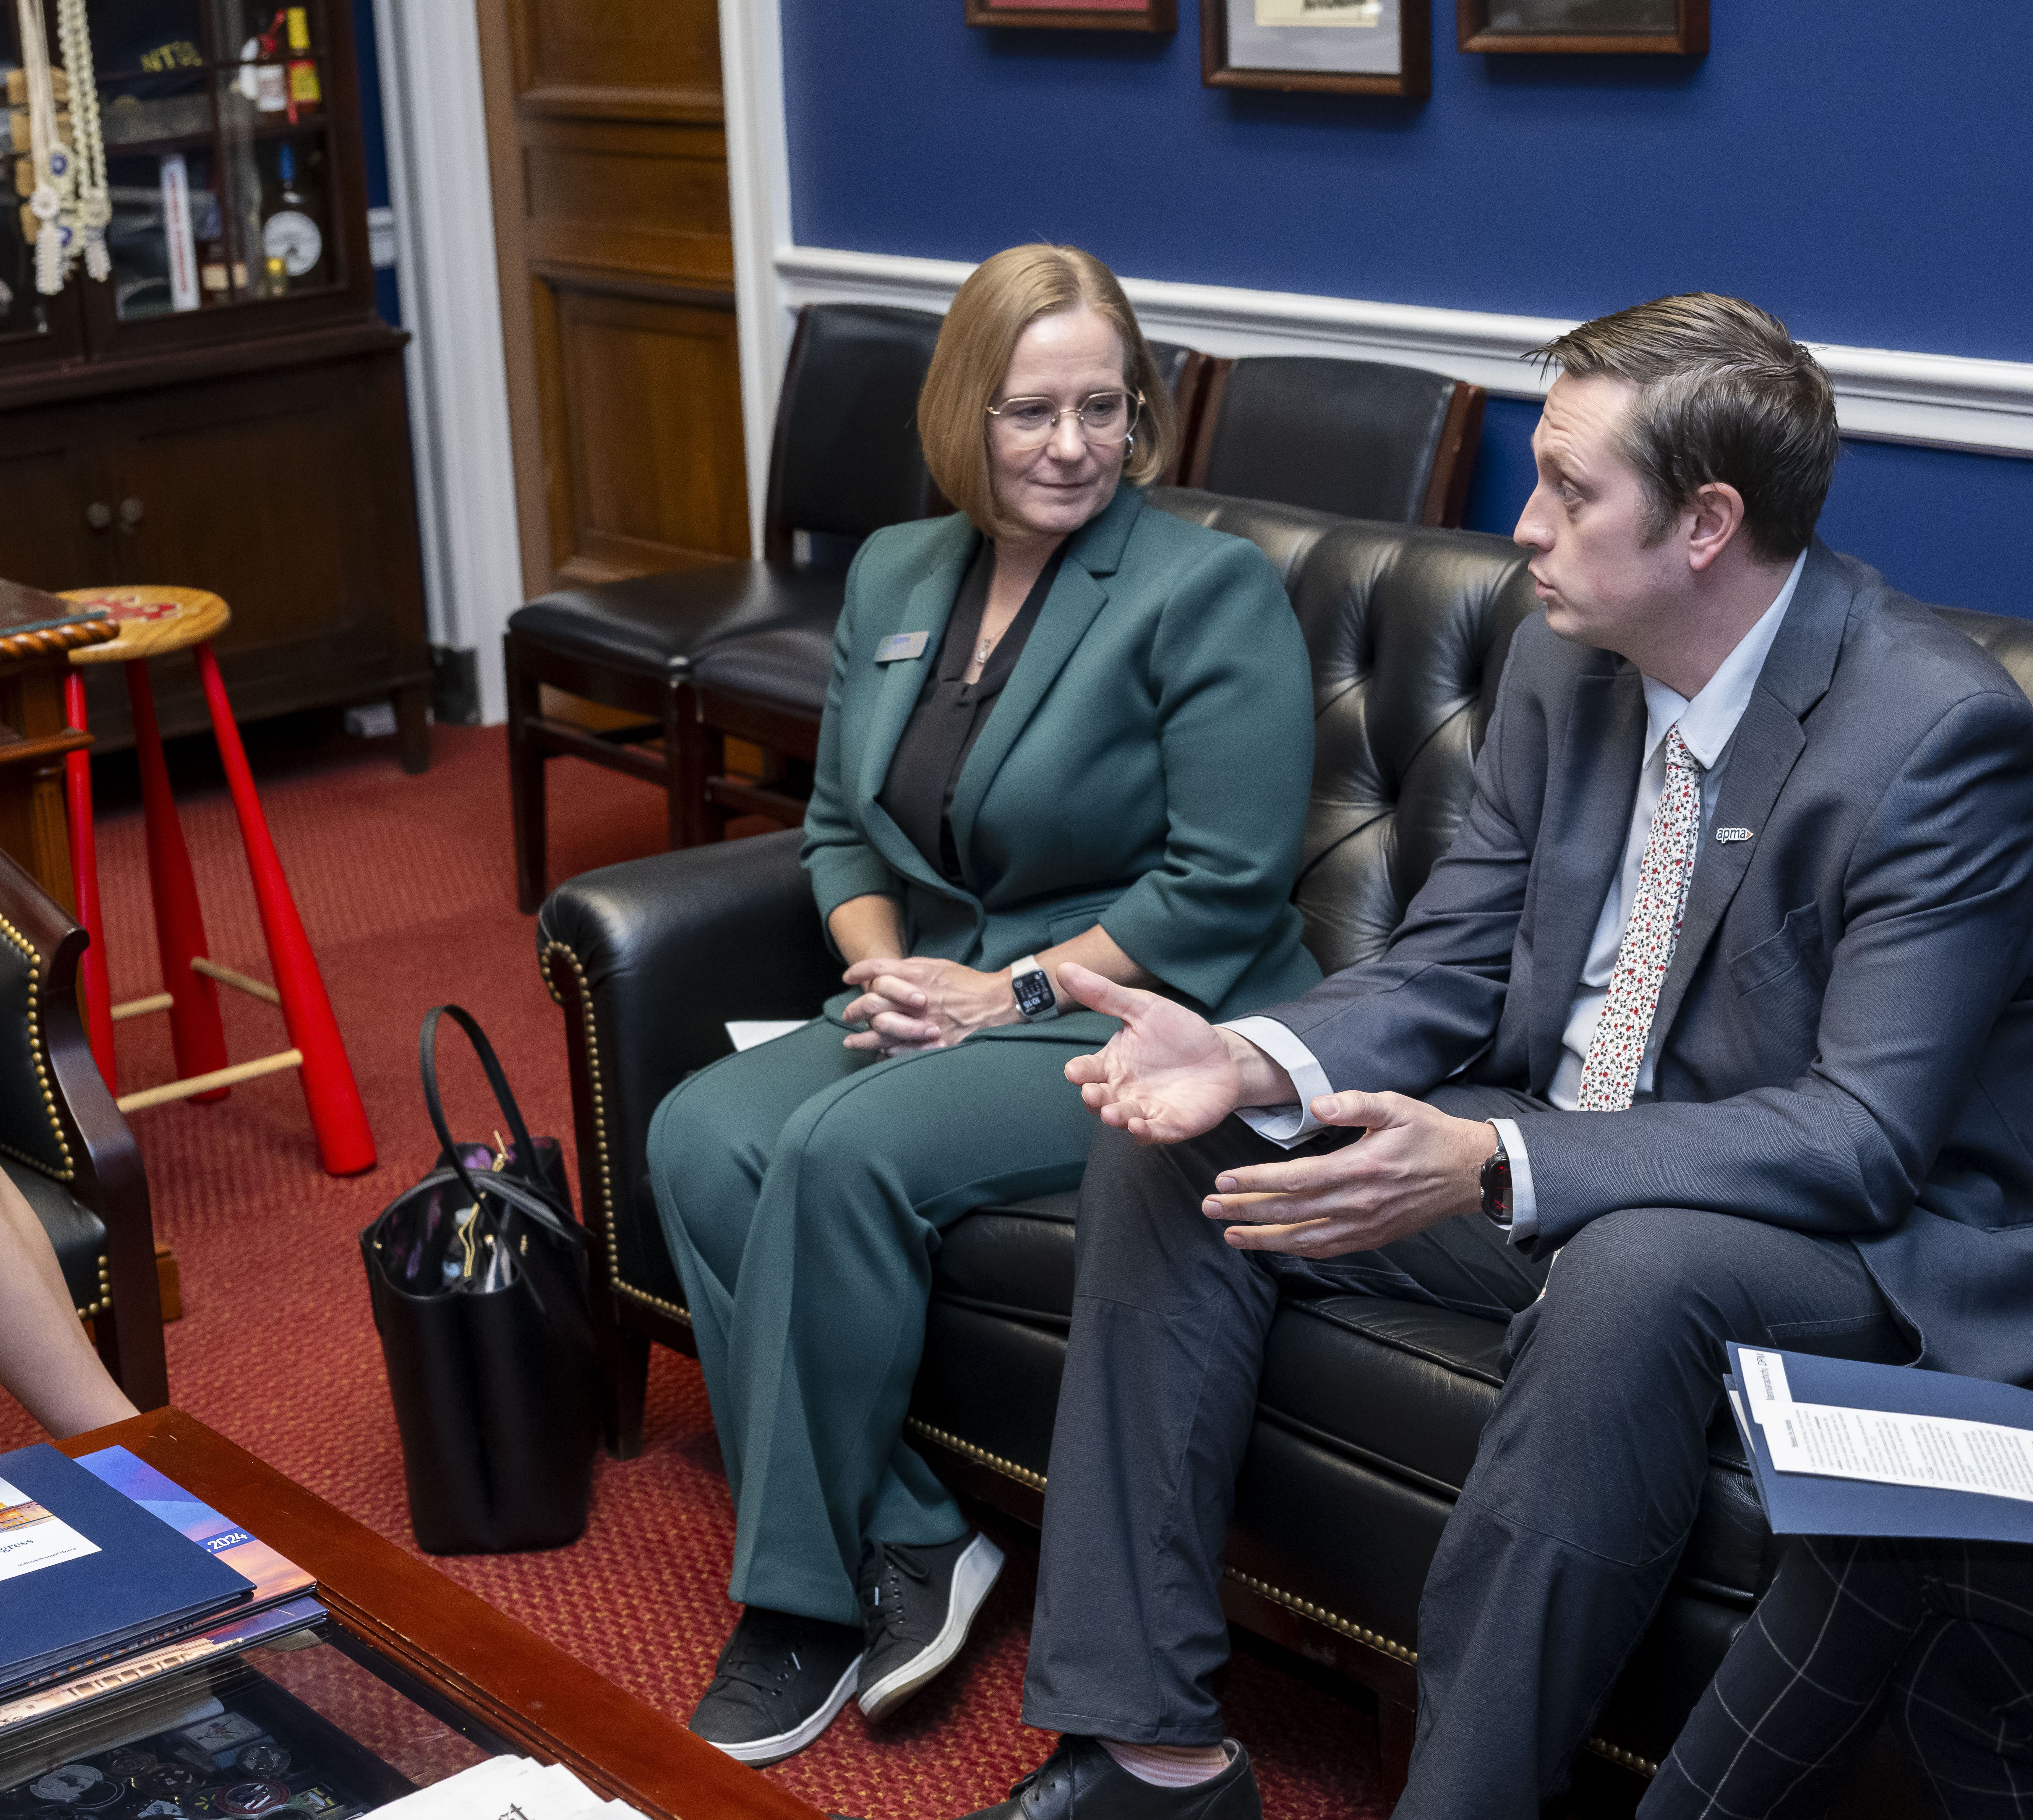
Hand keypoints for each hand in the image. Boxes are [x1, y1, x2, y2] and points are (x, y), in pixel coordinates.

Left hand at [841, 955, 1018, 1052]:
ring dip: (861, 1039)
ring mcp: (921, 1023)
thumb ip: (911, 968)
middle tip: (847, 1015)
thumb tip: (886, 972)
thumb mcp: (938, 966)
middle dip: (853, 1009)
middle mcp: (915, 999)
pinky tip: (879, 1054)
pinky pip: (900, 1052)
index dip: (858, 972)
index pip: (876, 970)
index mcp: (916, 976)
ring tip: (851, 1043)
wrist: (996, 1002)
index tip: (847, 977)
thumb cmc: (967, 983)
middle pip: (871, 1002)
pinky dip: (886, 1054)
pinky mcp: (931, 1043)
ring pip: (881, 1032)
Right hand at [1059, 962, 1262, 1143]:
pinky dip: (1145, 1132)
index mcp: (1112, 1063)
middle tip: (1092, 1093)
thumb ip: (1105, 995)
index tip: (1074, 1071)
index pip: (1087, 1070)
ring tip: (1112, 1114)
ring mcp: (1145, 1108)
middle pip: (1100, 1099)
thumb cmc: (1177, 1032)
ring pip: (1123, 1117)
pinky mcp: (1170, 1124)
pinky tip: (1139, 1127)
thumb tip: (1063, 968)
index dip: (1079, 1072)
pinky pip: (1154, 1131)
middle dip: (1094, 1098)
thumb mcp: (1143, 1008)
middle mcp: (1123, 1090)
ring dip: (1116, 1117)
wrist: (1220, 1057)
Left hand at [1205, 1092, 1495, 1256]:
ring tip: (1230, 1234)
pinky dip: (1296, 1250)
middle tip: (1210, 1207)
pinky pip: (1327, 1249)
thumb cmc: (1429, 1135)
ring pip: (1305, 1239)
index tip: (1225, 1180)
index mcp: (1362, 1167)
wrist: (1470, 1173)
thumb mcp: (1396, 1106)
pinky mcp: (1373, 1237)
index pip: (1297, 1179)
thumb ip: (1356, 1104)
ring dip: (1264, 1239)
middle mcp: (1360, 1202)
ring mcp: (1366, 1226)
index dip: (1257, 1181)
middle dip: (1246, 1212)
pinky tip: (1273, 1247)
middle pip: (1291, 1212)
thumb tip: (1319, 1104)